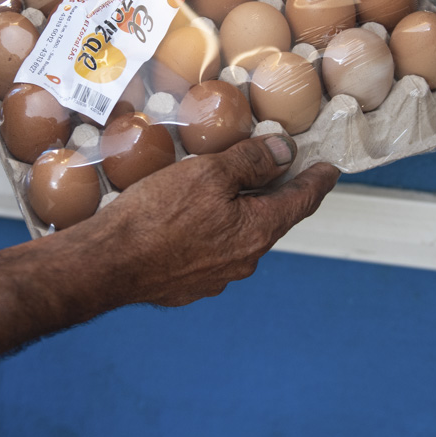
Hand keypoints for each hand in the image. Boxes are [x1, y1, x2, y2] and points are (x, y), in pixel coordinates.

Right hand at [91, 134, 338, 307]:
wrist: (107, 264)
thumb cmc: (156, 216)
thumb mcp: (208, 173)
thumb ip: (252, 161)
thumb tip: (286, 152)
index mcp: (257, 231)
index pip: (301, 201)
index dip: (317, 181)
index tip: (329, 169)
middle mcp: (244, 260)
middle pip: (270, 218)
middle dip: (273, 193)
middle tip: (273, 167)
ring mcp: (217, 276)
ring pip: (238, 236)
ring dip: (237, 212)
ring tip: (220, 189)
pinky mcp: (189, 284)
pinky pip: (210, 251)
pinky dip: (210, 231)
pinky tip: (187, 218)